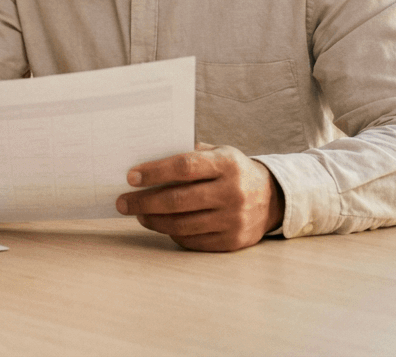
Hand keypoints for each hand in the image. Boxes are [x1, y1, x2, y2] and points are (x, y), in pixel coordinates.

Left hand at [116, 143, 284, 251]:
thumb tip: (146, 164)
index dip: (155, 172)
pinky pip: (193, 241)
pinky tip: (160, 224)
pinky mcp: (232, 241)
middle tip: (122, 202)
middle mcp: (233, 192)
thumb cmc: (233, 171)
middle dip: (144, 201)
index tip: (131, 177)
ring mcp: (234, 219)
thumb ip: (188, 155)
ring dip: (153, 220)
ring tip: (138, 213)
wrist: (272, 198)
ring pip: (182, 224)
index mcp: (227, 164)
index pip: (184, 167)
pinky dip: (172, 233)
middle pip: (178, 200)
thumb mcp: (218, 153)